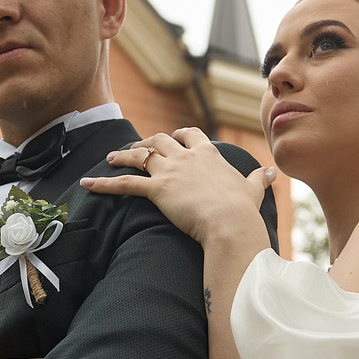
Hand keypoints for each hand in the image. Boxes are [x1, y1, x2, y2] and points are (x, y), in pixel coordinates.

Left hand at [81, 128, 275, 249]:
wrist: (231, 223)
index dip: (179, 135)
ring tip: (110, 158)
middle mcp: (187, 157)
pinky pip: (124, 184)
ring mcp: (170, 171)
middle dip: (146, 142)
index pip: (191, 135)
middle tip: (135, 148)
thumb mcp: (252, 190)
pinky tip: (87, 184)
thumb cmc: (242, 210)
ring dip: (122, 156)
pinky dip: (103, 183)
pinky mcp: (157, 189)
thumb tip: (271, 172)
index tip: (172, 138)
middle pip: (159, 140)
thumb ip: (258, 178)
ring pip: (140, 156)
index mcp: (209, 154)